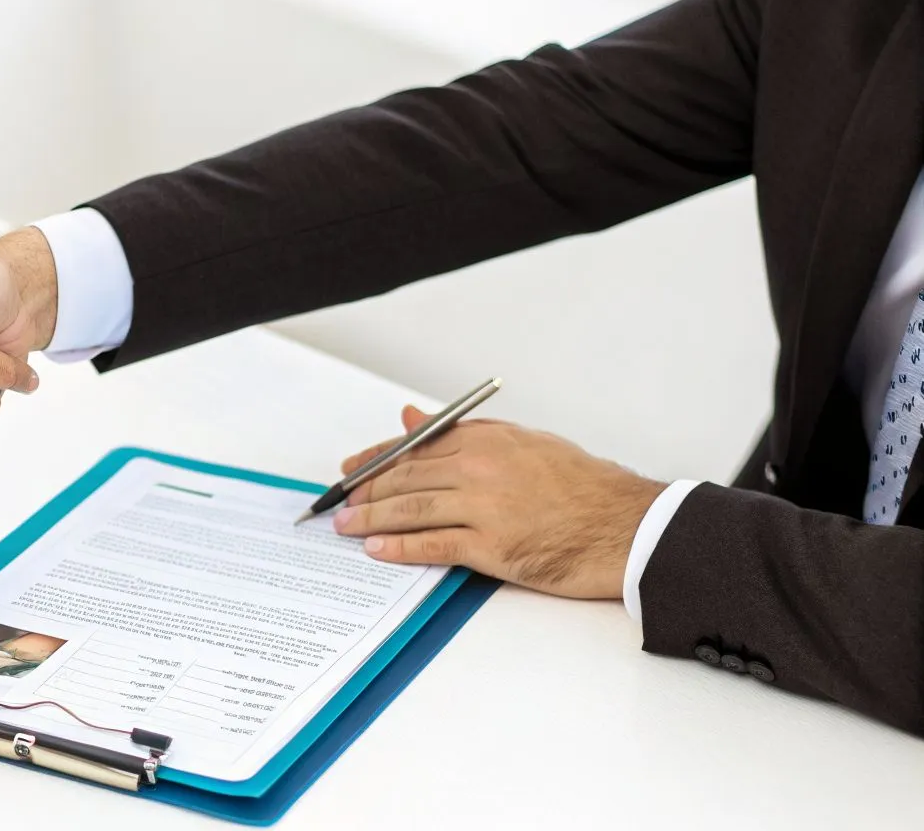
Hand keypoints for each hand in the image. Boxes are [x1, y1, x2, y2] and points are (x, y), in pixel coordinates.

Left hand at [328, 406, 665, 597]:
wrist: (627, 524)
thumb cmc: (584, 486)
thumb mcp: (523, 443)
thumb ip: (464, 432)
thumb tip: (412, 416)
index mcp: (486, 439)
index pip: (414, 446)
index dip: (375, 460)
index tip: (350, 469)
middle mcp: (480, 467)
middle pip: (405, 477)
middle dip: (365, 491)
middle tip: (339, 502)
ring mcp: (485, 505)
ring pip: (410, 509)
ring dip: (370, 518)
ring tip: (345, 526)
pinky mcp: (493, 545)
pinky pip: (434, 544)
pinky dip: (400, 547)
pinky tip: (377, 550)